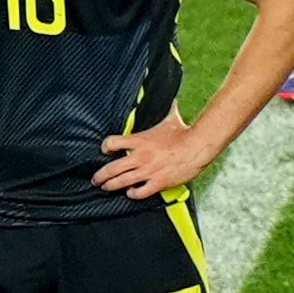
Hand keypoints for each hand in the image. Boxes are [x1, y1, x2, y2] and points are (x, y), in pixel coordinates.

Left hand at [96, 116, 212, 200]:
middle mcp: (140, 157)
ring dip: (110, 186)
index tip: (105, 149)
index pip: (112, 143)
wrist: (197, 147)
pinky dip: (132, 194)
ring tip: (106, 187)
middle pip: (111, 169)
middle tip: (96, 179)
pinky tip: (131, 192)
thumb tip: (173, 99)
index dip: (106, 146)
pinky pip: (139, 193)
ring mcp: (148, 171)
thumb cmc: (184, 133)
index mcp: (140, 140)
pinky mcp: (157, 183)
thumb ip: (169, 109)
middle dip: (100, 176)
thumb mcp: (172, 118)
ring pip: (121, 182)